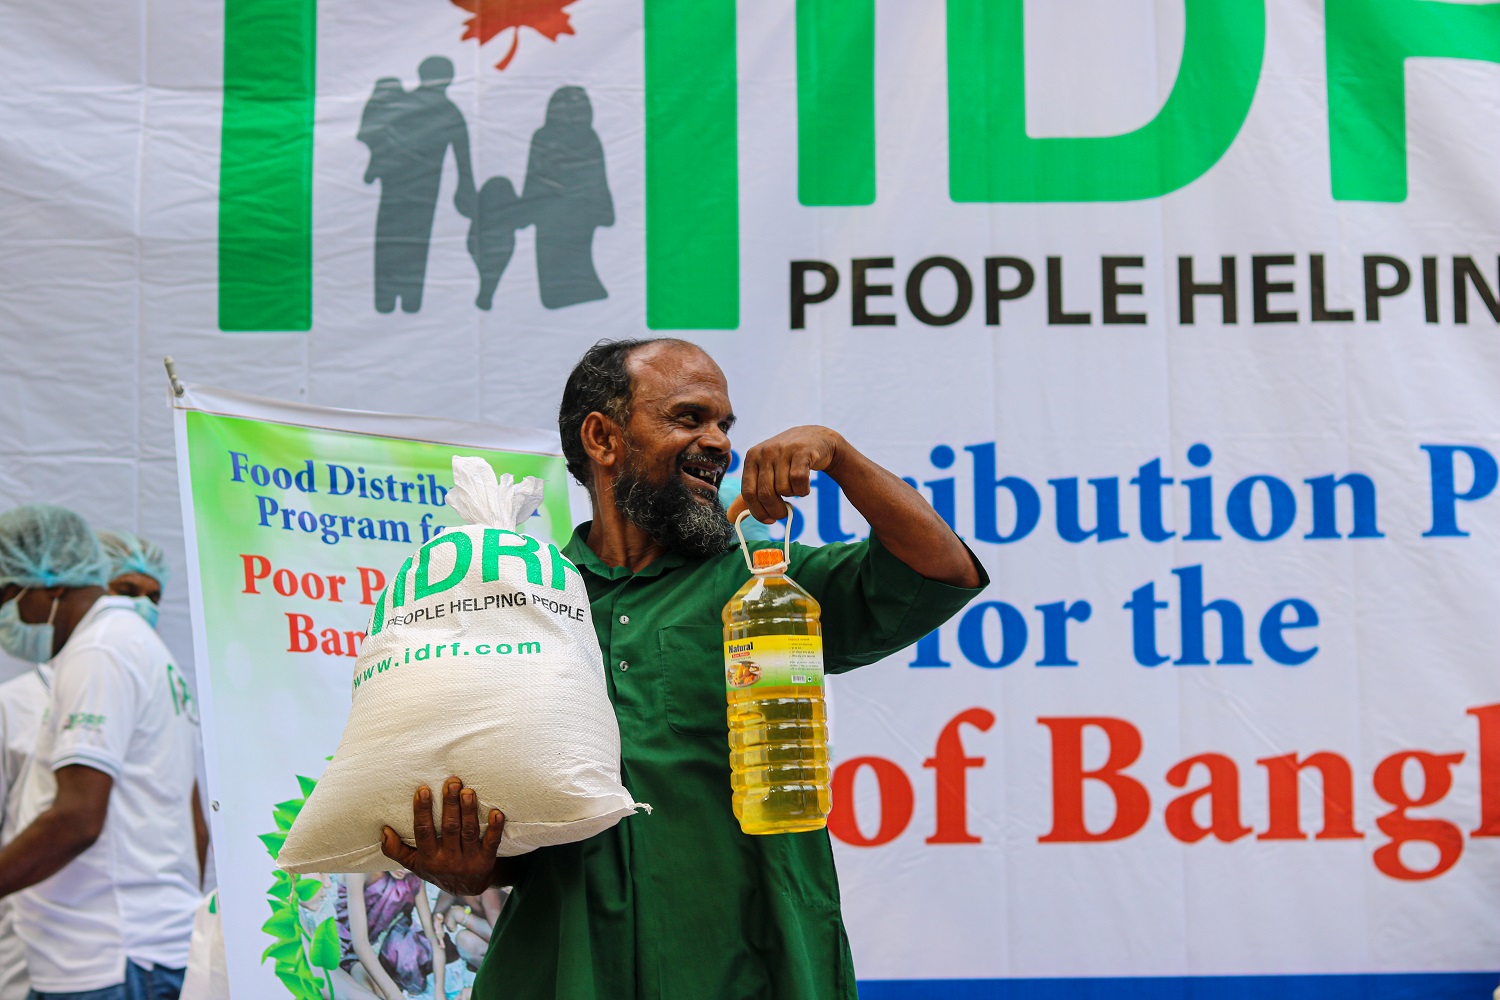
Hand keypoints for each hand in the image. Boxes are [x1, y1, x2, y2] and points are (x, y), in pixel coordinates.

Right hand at [380, 777, 504, 895]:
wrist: (467, 889)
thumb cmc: (437, 868)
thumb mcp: (414, 864)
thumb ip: (396, 850)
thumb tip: (384, 830)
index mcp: (428, 859)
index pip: (423, 832)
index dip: (422, 811)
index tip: (423, 790)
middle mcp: (448, 860)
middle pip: (449, 828)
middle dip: (450, 804)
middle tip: (452, 782)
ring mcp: (468, 861)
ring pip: (468, 832)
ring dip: (469, 811)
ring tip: (468, 791)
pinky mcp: (486, 862)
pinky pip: (492, 844)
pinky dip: (495, 828)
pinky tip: (497, 813)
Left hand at [739, 426, 844, 522]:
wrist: (814, 439)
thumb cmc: (786, 460)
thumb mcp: (765, 473)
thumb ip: (749, 495)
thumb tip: (730, 517)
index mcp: (751, 457)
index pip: (748, 492)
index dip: (757, 512)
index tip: (769, 520)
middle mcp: (765, 451)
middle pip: (765, 494)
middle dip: (776, 510)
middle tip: (784, 513)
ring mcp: (783, 450)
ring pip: (783, 489)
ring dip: (792, 495)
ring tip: (795, 487)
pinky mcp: (802, 451)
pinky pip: (798, 481)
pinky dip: (803, 490)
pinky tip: (804, 486)